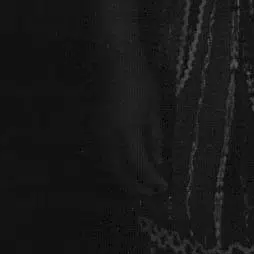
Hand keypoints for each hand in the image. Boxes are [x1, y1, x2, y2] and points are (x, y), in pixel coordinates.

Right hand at [97, 52, 167, 198]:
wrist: (113, 59)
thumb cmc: (139, 80)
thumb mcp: (153, 108)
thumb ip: (155, 137)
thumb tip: (158, 161)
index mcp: (127, 133)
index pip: (139, 167)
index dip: (151, 180)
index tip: (163, 188)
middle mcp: (108, 139)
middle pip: (119, 173)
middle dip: (135, 187)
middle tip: (150, 194)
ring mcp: (96, 134)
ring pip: (108, 167)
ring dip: (123, 179)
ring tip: (138, 185)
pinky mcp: (90, 129)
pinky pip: (101, 156)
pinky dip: (113, 167)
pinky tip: (124, 167)